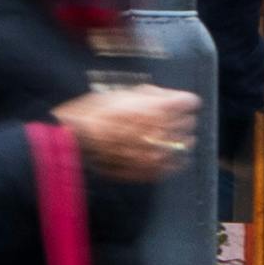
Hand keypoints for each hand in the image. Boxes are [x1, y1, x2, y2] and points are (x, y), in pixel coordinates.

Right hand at [60, 78, 194, 180]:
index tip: (186, 101)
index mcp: (154, 108)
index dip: (186, 100)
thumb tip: (169, 97)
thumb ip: (150, 95)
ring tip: (182, 136)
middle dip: (185, 118)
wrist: (77, 142)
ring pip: (182, 146)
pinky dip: (177, 160)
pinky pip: (172, 166)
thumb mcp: (122, 93)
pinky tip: (178, 157)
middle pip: (186, 123)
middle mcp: (159, 131)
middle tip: (183, 117)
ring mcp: (154, 154)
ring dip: (184, 139)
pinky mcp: (148, 171)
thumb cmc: (96, 112)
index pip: (186, 103)